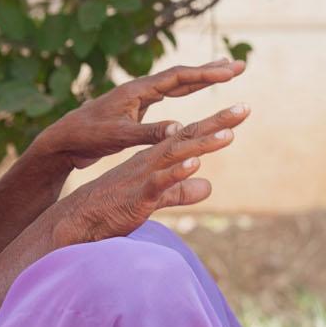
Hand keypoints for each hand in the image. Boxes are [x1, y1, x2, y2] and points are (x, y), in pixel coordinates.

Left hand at [30, 60, 246, 170]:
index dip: (206, 74)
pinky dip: (188, 89)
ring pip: (177, 83)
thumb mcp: (118, 137)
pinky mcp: (137, 107)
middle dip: (211, 69)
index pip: (178, 77)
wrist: (63, 139)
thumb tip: (180, 129)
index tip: (230, 71)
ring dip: (202, 76)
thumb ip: (148, 133)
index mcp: (137, 90)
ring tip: (225, 71)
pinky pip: (169, 94)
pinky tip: (194, 88)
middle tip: (239, 64)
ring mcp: (139, 97)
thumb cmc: (87, 137)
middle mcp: (140, 89)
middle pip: (182, 74)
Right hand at [53, 104, 251, 244]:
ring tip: (228, 135)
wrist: (81, 219)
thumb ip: (181, 190)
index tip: (241, 110)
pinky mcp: (139, 195)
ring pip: (176, 154)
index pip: (191, 136)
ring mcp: (146, 175)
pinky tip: (195, 165)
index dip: (217, 124)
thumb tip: (208, 186)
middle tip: (244, 107)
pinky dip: (177, 173)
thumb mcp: (156, 197)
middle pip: (188, 136)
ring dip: (202, 144)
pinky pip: (159, 182)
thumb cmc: (116, 206)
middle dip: (217, 122)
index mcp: (158, 159)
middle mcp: (153, 160)